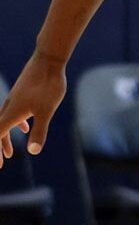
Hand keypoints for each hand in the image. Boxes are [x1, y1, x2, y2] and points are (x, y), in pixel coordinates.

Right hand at [0, 52, 67, 167]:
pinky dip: (16, 124)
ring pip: (5, 122)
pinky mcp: (22, 94)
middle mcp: (8, 107)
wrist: (48, 61)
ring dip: (6, 138)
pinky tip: (25, 127)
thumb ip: (39, 132)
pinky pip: (14, 112)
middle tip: (1, 163)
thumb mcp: (46, 112)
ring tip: (10, 152)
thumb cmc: (48, 86)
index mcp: (11, 114)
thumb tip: (33, 152)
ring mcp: (15, 100)